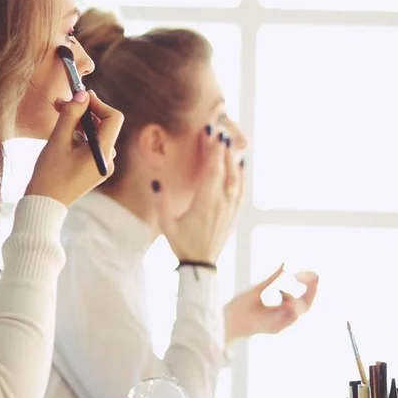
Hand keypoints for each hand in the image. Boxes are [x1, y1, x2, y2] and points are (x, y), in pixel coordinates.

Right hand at [25, 90, 123, 205]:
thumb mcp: (57, 140)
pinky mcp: (93, 169)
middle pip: (104, 126)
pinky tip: (62, 131)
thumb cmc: (49, 175)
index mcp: (104, 153)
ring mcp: (101, 166)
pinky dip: (79, 135)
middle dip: (84, 111)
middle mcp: (108, 160)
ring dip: (79, 122)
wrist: (44, 204)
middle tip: (61, 102)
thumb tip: (82, 94)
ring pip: (96, 135)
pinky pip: (90, 146)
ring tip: (58, 112)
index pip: (113, 118)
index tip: (79, 95)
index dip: (98, 103)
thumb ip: (70, 115)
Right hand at [155, 129, 243, 263]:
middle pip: (225, 170)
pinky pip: (241, 191)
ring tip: (228, 144)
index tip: (210, 133)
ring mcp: (230, 209)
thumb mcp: (167, 225)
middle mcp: (221, 203)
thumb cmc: (182, 244)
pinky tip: (239, 166)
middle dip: (222, 149)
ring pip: (235, 179)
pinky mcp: (233, 215)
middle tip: (219, 131)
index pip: (211, 170)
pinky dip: (241, 176)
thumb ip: (162, 203)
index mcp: (205, 203)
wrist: (201, 266)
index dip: (212, 150)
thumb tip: (156, 181)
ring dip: (232, 160)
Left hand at [224, 264, 318, 341]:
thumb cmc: (239, 305)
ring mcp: (281, 324)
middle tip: (314, 276)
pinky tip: (282, 293)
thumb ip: (272, 278)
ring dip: (302, 296)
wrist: (226, 319)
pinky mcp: (275, 328)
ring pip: (302, 311)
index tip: (311, 274)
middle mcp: (283, 317)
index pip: (302, 299)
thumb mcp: (259, 288)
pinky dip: (291, 304)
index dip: (309, 287)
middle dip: (312, 290)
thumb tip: (284, 264)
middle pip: (307, 305)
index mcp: (280, 308)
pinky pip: (291, 317)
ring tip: (292, 283)